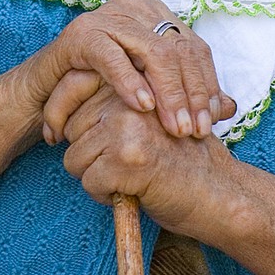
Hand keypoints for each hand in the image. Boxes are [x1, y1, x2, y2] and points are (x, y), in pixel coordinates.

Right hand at [35, 0, 235, 137]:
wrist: (46, 92)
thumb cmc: (100, 91)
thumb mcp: (149, 90)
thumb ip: (186, 94)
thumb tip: (231, 107)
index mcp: (156, 15)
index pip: (193, 47)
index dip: (207, 84)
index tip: (212, 120)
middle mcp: (135, 8)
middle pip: (178, 49)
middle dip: (191, 94)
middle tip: (195, 131)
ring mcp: (107, 17)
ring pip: (151, 51)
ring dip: (167, 93)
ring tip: (175, 126)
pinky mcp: (81, 33)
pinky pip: (112, 56)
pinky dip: (130, 82)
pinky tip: (143, 107)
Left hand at [59, 82, 235, 238]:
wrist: (218, 192)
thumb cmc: (180, 158)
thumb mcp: (148, 117)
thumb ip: (114, 103)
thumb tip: (59, 110)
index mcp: (134, 80)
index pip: (72, 83)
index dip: (58, 112)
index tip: (56, 133)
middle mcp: (130, 96)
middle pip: (70, 126)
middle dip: (86, 152)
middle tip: (117, 163)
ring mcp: (128, 126)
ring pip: (75, 158)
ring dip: (95, 176)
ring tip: (128, 177)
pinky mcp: (128, 158)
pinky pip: (88, 181)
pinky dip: (104, 195)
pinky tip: (132, 191)